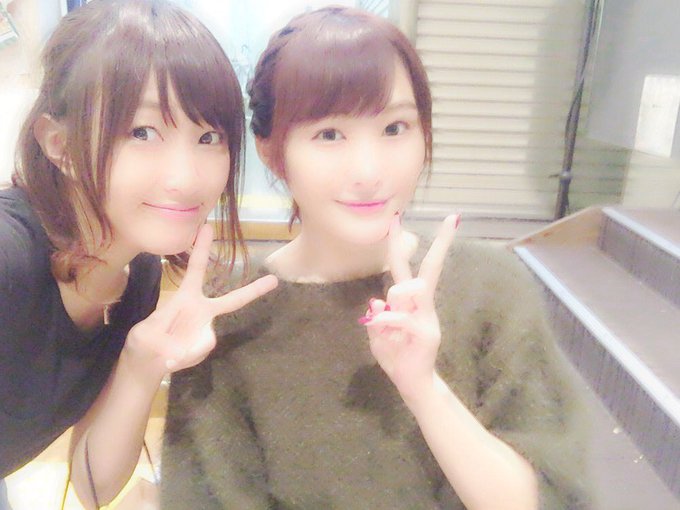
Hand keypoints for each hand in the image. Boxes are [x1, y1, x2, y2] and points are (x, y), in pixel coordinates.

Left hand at [123, 224, 277, 375]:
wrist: (147, 360)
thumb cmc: (146, 339)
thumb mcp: (145, 337)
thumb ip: (161, 341)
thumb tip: (177, 355)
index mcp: (186, 296)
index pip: (197, 269)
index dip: (203, 249)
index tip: (208, 228)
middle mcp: (201, 311)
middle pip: (231, 301)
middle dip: (253, 291)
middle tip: (274, 280)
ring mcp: (206, 330)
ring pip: (203, 339)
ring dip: (183, 348)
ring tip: (165, 354)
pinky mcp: (204, 346)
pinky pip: (195, 352)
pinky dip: (180, 357)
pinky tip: (170, 359)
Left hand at [360, 214, 458, 402]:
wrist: (413, 383)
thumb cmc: (396, 356)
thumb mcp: (379, 336)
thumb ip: (378, 318)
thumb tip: (376, 303)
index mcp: (412, 302)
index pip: (412, 268)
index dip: (403, 245)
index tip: (400, 219)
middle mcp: (423, 305)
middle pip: (426, 269)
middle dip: (431, 245)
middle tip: (430, 219)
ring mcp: (427, 317)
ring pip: (403, 291)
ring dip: (390, 306)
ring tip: (387, 329)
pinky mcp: (427, 332)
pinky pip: (398, 318)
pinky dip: (384, 324)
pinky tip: (385, 336)